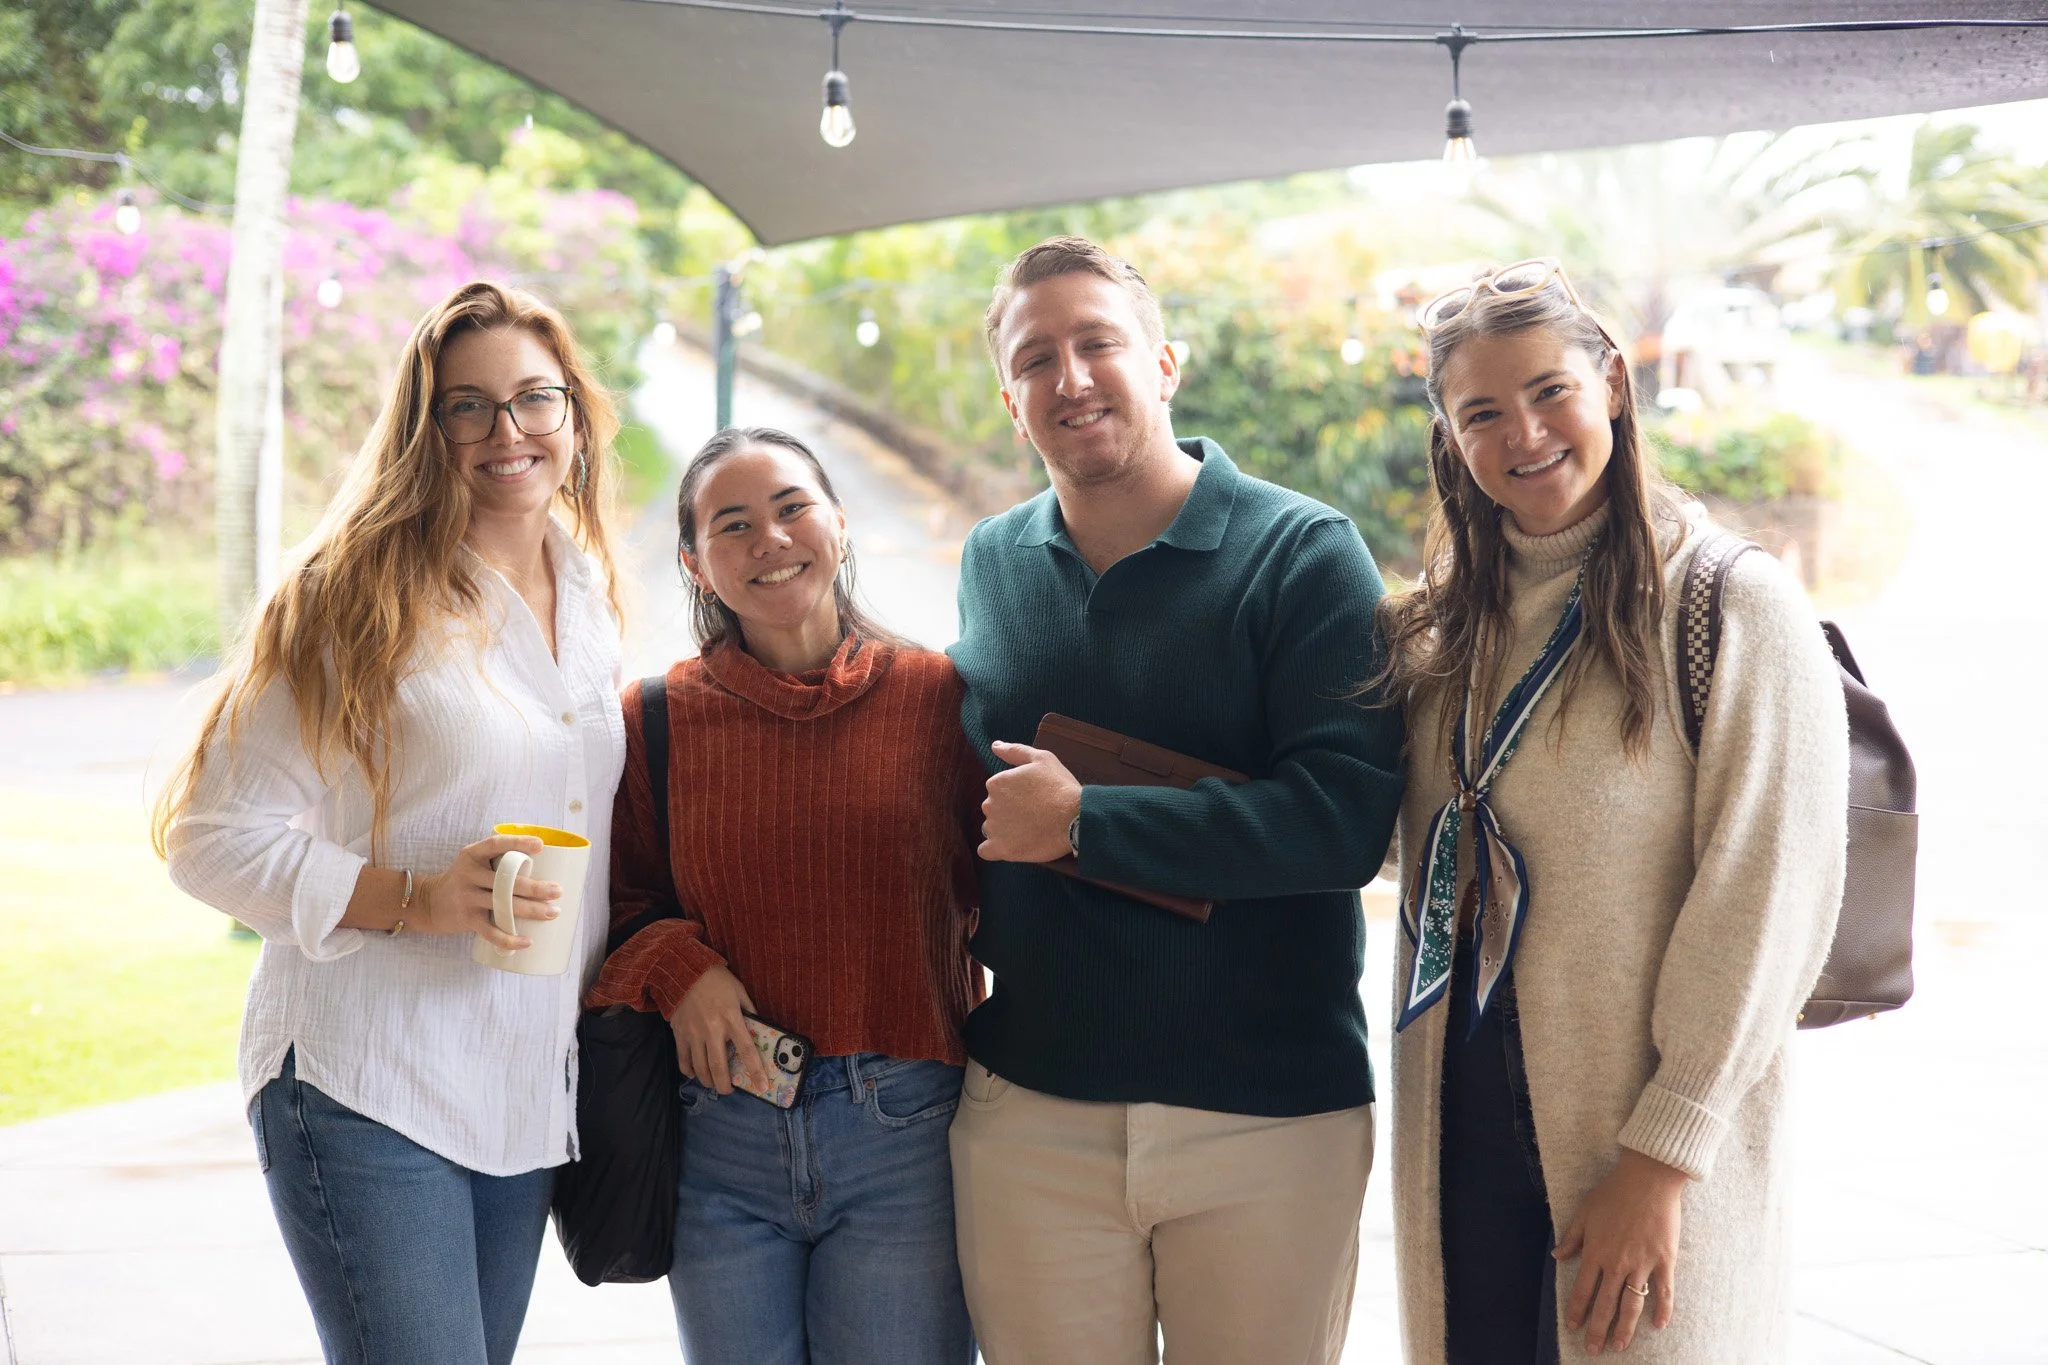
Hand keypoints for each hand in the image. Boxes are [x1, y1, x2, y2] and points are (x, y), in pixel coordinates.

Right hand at [414, 833, 557, 952]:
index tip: (541, 845)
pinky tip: (527, 941)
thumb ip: (497, 861)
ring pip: (503, 905)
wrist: (427, 903)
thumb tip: (543, 861)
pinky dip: (509, 939)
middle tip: (557, 891)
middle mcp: (468, 874)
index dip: (518, 843)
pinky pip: (490, 931)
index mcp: (471, 855)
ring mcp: (466, 897)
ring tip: (553, 912)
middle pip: (505, 880)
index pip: (495, 844)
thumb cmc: (463, 880)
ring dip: (531, 910)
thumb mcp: (472, 863)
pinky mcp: (466, 919)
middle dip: (535, 887)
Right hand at [669, 965, 769, 1095]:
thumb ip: (749, 1011)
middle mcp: (713, 1030)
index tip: (762, 1086)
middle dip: (725, 1086)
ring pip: (700, 1068)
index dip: (755, 1071)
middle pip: (719, 1068)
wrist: (683, 970)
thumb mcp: (739, 991)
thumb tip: (757, 1028)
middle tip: (729, 1091)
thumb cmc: (716, 980)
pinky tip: (694, 1073)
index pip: (747, 1051)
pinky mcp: (679, 1034)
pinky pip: (683, 1059)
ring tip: (713, 1084)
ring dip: (708, 1081)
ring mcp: (694, 1034)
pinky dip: (688, 1071)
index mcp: (732, 1019)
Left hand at [979, 740, 1081, 862]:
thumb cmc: (1060, 787)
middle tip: (1033, 815)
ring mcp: (994, 828)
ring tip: (1029, 831)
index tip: (1032, 800)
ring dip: (1005, 830)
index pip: (998, 791)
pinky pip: (986, 851)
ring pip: (991, 829)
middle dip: (1009, 812)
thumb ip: (1014, 751)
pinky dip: (995, 850)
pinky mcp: (1001, 849)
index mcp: (997, 783)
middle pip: (994, 810)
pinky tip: (1011, 847)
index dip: (1015, 796)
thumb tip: (994, 746)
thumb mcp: (1041, 758)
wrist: (1075, 817)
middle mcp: (990, 804)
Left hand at [1557, 1148, 1686, 1353]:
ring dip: (1625, 1328)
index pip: (1583, 1290)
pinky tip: (1659, 1326)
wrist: (1647, 1179)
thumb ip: (1571, 1237)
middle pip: (1605, 1304)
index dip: (1577, 1311)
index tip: (1573, 1327)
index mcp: (1595, 1252)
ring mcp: (1642, 1264)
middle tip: (1594, 1349)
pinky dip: (1663, 1310)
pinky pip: (1664, 1291)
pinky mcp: (1664, 1260)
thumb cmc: (1613, 1192)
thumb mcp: (1584, 1212)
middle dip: (1597, 1329)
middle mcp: (1616, 1263)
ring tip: (1619, 1345)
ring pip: (1632, 1304)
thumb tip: (1556, 1256)